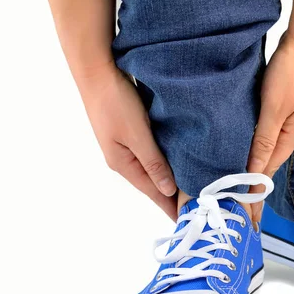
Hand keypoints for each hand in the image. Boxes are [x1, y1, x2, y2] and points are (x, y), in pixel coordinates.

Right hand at [80, 65, 177, 219]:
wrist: (98, 71)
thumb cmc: (116, 103)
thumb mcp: (137, 135)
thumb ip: (153, 163)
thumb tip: (168, 190)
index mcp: (123, 163)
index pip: (153, 192)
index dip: (170, 206)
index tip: (187, 221)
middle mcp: (124, 158)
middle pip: (152, 183)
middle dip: (172, 196)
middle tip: (195, 208)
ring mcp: (126, 145)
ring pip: (152, 168)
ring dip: (169, 178)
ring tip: (190, 189)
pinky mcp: (130, 132)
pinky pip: (150, 153)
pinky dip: (164, 161)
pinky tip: (177, 162)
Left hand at [247, 35, 293, 221]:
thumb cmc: (291, 73)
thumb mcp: (274, 109)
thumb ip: (264, 141)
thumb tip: (254, 171)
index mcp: (292, 136)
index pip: (268, 170)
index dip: (255, 191)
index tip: (245, 212)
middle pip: (270, 163)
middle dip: (256, 184)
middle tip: (242, 206)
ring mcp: (292, 120)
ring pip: (269, 149)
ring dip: (256, 165)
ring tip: (240, 185)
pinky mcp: (287, 108)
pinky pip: (269, 134)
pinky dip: (258, 146)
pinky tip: (248, 150)